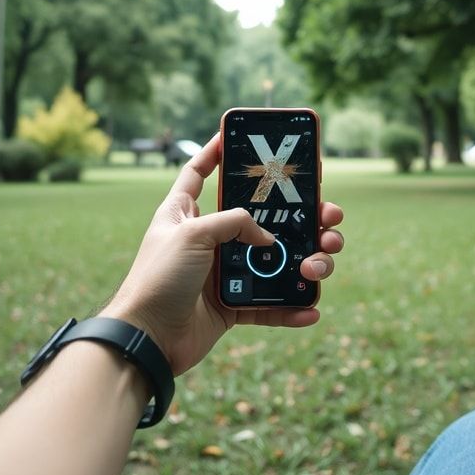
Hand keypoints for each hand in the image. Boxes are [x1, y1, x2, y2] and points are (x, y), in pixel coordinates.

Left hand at [101, 133, 344, 375]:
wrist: (147, 338)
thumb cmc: (158, 278)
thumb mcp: (192, 234)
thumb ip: (233, 223)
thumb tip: (266, 239)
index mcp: (185, 214)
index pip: (198, 173)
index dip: (214, 153)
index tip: (234, 136)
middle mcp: (206, 240)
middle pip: (259, 219)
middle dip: (298, 216)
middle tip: (327, 214)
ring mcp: (221, 274)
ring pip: (272, 262)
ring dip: (304, 262)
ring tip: (318, 266)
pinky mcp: (231, 306)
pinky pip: (268, 305)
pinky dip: (290, 308)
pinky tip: (311, 309)